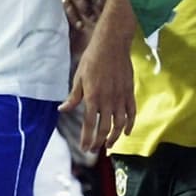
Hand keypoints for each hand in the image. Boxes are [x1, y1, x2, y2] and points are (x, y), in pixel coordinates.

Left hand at [63, 12, 136, 151]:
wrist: (112, 44)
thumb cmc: (92, 59)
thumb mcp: (78, 77)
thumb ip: (73, 97)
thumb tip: (63, 109)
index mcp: (92, 97)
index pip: (90, 124)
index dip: (87, 138)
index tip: (84, 148)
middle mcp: (108, 99)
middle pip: (105, 128)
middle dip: (99, 142)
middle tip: (95, 150)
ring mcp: (120, 96)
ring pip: (120, 123)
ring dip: (115, 136)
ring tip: (110, 145)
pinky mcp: (129, 92)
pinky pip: (131, 112)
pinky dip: (130, 124)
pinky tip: (126, 132)